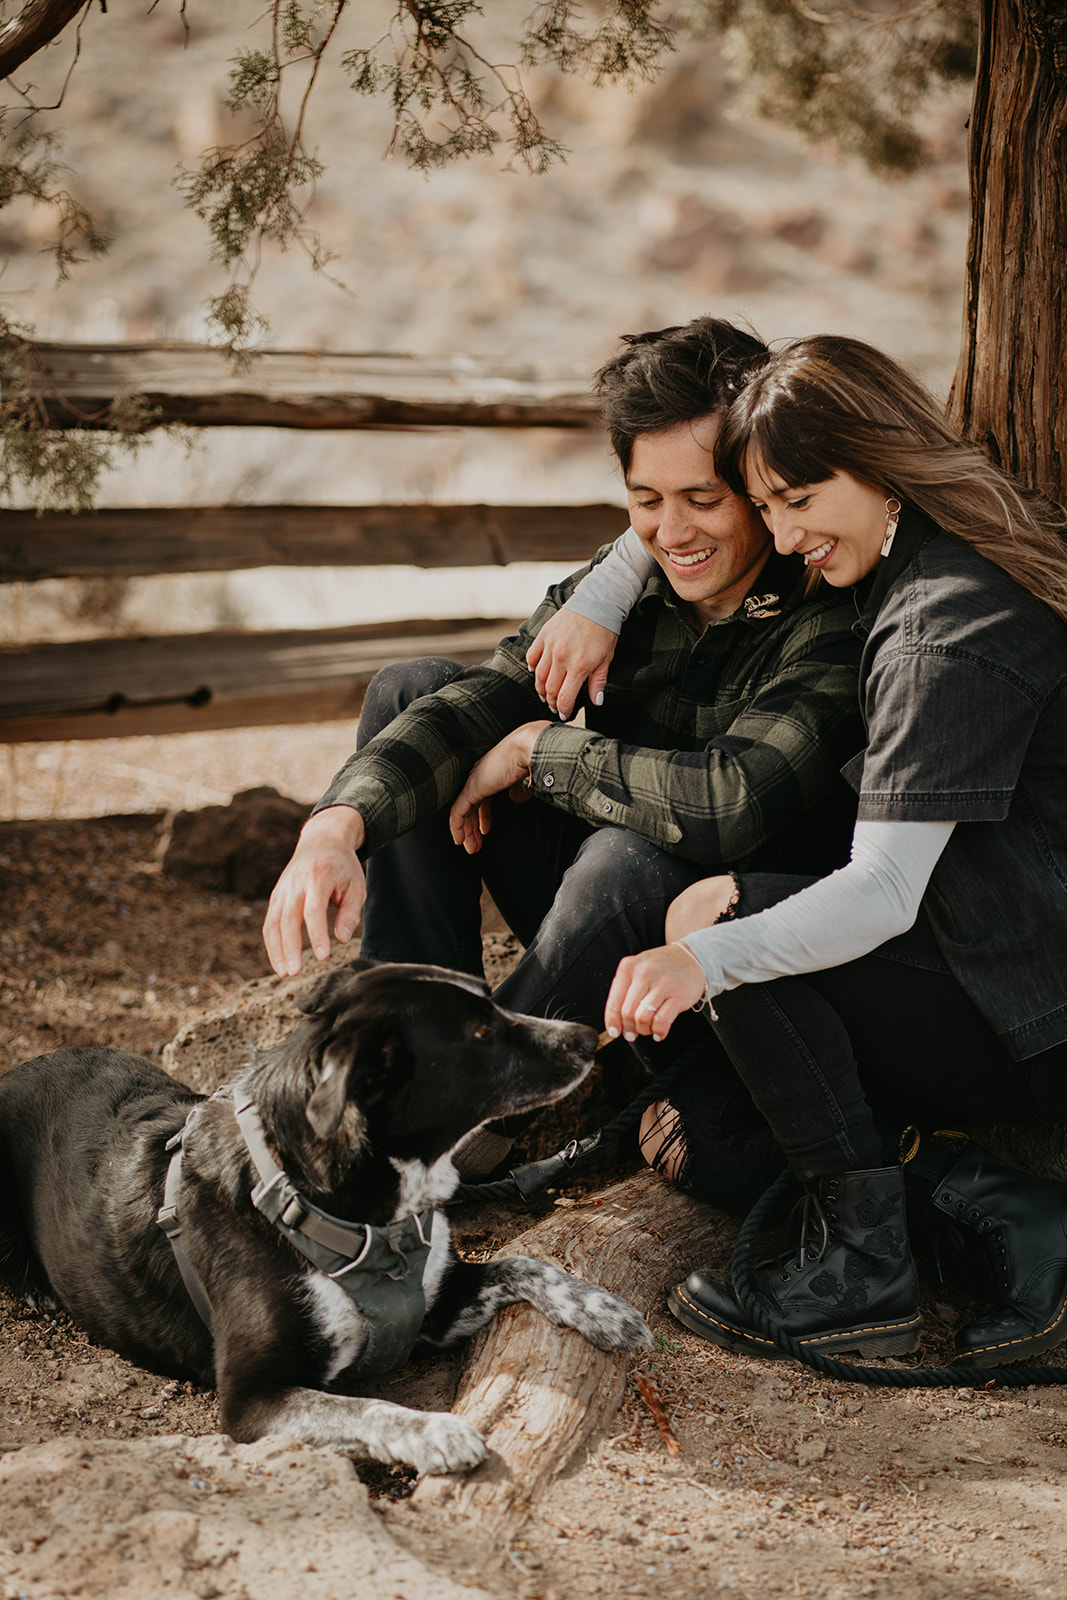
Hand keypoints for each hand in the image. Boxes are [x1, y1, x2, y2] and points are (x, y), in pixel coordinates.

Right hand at [262, 806, 366, 975]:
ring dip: (276, 950)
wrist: (322, 840)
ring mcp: (283, 889)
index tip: (323, 956)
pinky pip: (270, 922)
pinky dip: (272, 943)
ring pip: (273, 922)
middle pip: (288, 918)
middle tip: (294, 972)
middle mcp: (295, 883)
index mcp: (318, 877)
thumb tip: (342, 939)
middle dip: (290, 947)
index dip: (317, 935)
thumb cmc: (343, 868)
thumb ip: (351, 913)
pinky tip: (279, 961)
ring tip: (284, 972)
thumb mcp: (356, 886)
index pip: (314, 910)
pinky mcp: (276, 896)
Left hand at [448, 722, 549, 854]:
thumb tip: (515, 798)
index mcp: (493, 771)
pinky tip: (459, 839)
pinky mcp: (471, 788)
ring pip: (463, 811)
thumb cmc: (532, 758)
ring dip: (466, 831)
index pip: (482, 797)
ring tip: (470, 847)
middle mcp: (481, 775)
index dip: (483, 816)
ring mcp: (474, 781)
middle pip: (471, 806)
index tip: (485, 830)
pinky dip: (457, 827)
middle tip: (475, 845)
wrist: (529, 747)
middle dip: (472, 827)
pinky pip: (458, 812)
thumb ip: (519, 790)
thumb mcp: (526, 780)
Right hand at [526, 609, 617, 719]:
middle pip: (550, 689)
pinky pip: (532, 656)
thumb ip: (598, 682)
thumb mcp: (606, 659)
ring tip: (544, 694)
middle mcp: (561, 658)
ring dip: (540, 688)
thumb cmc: (604, 632)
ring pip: (539, 676)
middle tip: (553, 707)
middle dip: (551, 702)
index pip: (565, 697)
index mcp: (579, 667)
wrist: (596, 603)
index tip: (563, 714)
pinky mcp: (544, 635)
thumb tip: (596, 702)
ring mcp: (550, 646)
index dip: (563, 710)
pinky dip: (532, 667)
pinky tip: (536, 672)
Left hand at [605, 943, 707, 1042]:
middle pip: (627, 1012)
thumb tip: (615, 1020)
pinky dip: (658, 1032)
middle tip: (631, 1034)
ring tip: (647, 1029)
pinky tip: (658, 1032)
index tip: (613, 1032)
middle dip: (628, 1028)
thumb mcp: (638, 969)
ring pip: (643, 1018)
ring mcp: (663, 984)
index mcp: (629, 966)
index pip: (614, 1001)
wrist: (691, 957)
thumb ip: (625, 990)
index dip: (612, 1021)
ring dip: (643, 1030)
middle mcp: (644, 973)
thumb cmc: (661, 966)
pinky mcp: (679, 995)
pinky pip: (662, 1021)